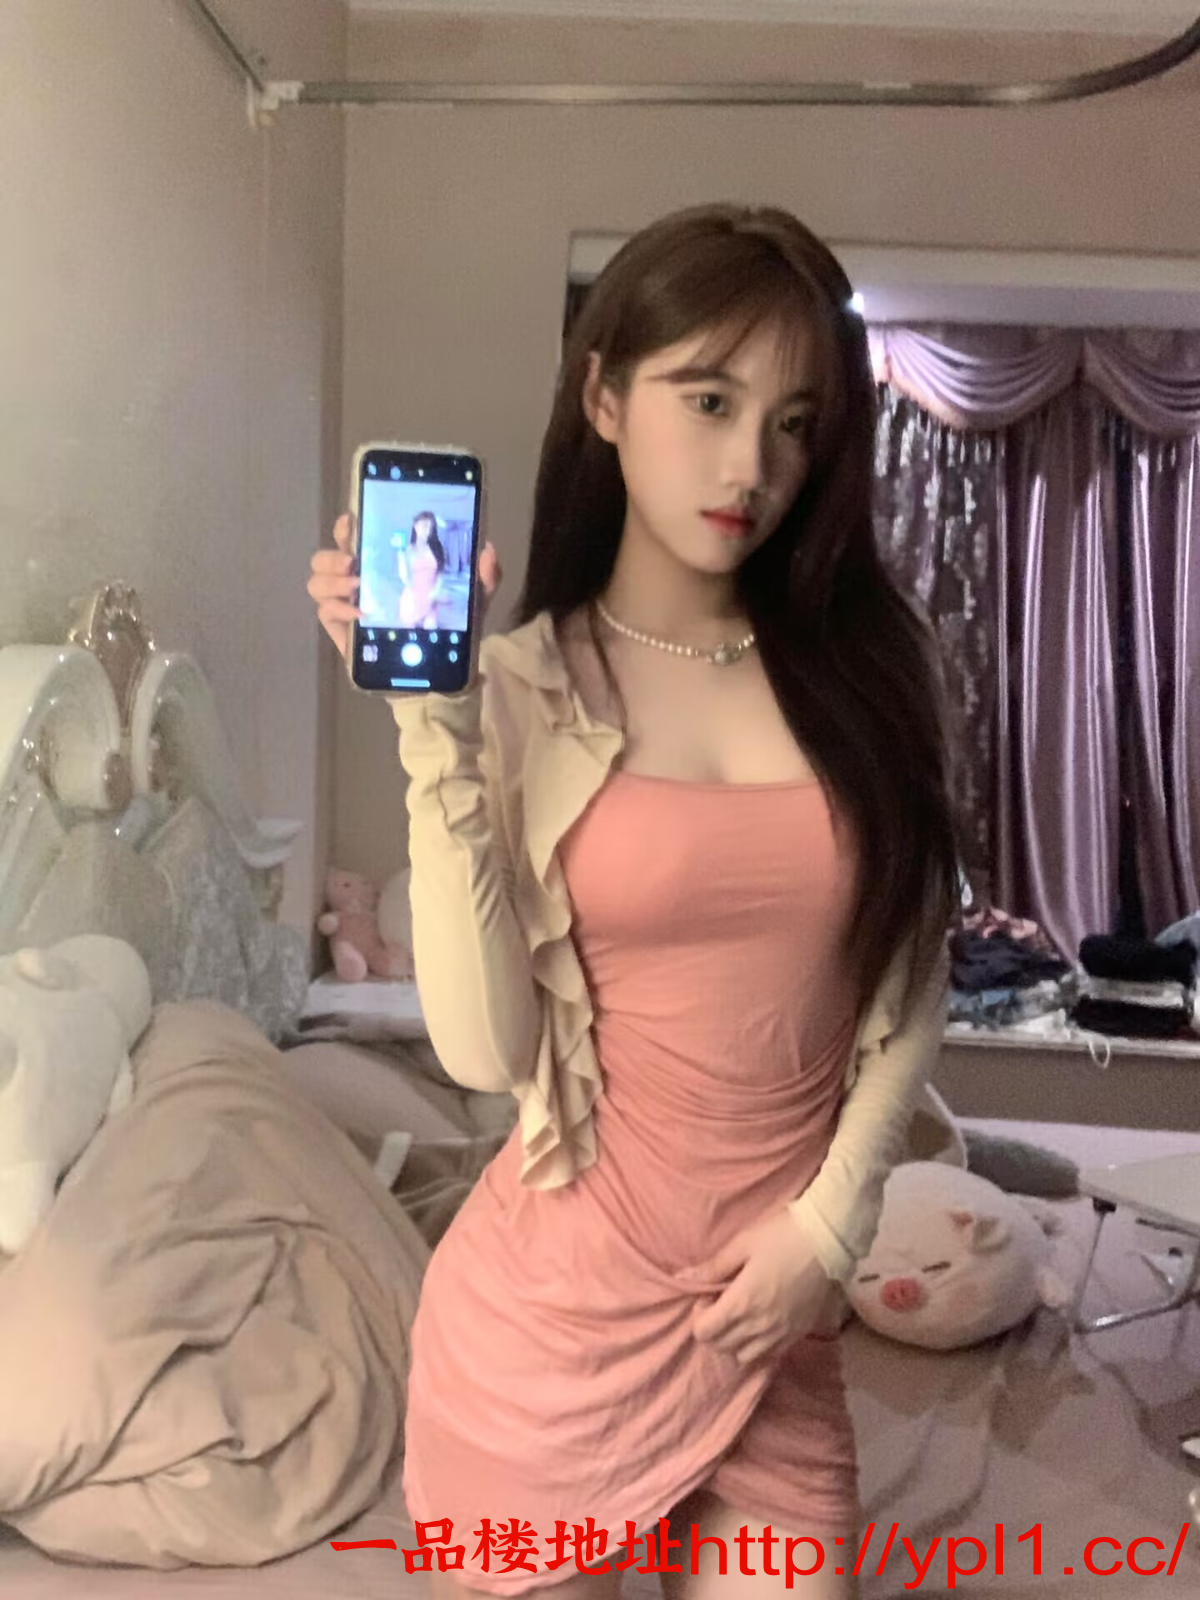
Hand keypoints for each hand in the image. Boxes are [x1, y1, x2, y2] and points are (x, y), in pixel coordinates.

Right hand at [306, 513, 502, 662]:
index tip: (354, 520)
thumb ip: (485, 575)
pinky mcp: (341, 629)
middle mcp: (357, 578)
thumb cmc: (448, 626)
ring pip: (317, 580)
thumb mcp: (473, 599)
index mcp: (382, 562)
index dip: (347, 524)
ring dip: (330, 579)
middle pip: (326, 555)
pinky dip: (337, 609)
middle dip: (333, 553)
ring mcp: (345, 604)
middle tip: (353, 561)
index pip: (353, 533)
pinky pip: (325, 611)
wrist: (437, 671)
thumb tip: (487, 550)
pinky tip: (359, 615)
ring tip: (355, 587)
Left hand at [678, 1209, 834, 1365]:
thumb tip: (683, 1277)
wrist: (828, 1240)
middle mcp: (759, 1326)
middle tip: (721, 1303)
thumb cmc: (781, 1235)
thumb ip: (713, 1267)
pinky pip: (770, 1354)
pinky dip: (758, 1345)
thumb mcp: (742, 1244)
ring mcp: (781, 1333)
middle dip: (713, 1329)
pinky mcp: (799, 1334)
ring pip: (744, 1357)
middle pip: (721, 1347)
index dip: (699, 1316)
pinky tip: (761, 1322)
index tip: (709, 1296)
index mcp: (742, 1303)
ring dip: (734, 1341)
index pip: (704, 1332)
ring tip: (741, 1316)